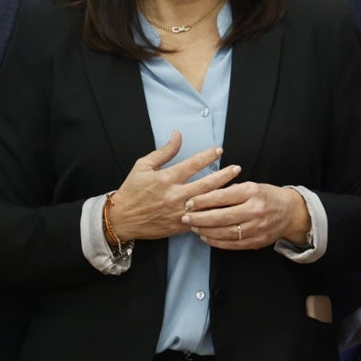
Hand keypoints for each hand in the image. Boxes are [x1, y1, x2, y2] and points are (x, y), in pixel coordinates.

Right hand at [106, 131, 240, 241]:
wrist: (122, 219)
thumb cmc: (132, 190)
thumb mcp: (143, 166)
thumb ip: (164, 151)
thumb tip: (178, 134)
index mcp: (166, 178)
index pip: (192, 164)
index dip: (207, 156)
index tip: (219, 151)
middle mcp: (175, 195)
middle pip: (206, 184)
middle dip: (224, 175)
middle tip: (237, 168)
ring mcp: (179, 212)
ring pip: (207, 203)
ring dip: (223, 194)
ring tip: (238, 187)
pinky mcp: (180, 225)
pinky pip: (201, 219)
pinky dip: (214, 213)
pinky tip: (225, 208)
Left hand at [182, 180, 309, 249]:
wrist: (290, 212)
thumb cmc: (267, 196)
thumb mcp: (252, 186)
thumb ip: (230, 191)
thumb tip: (204, 197)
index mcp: (252, 192)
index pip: (222, 196)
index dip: (203, 200)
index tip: (189, 202)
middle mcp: (255, 210)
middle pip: (222, 217)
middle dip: (200, 218)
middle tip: (185, 217)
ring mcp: (256, 228)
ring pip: (225, 232)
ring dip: (206, 231)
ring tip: (193, 227)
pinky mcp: (256, 241)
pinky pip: (232, 244)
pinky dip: (216, 242)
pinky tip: (206, 237)